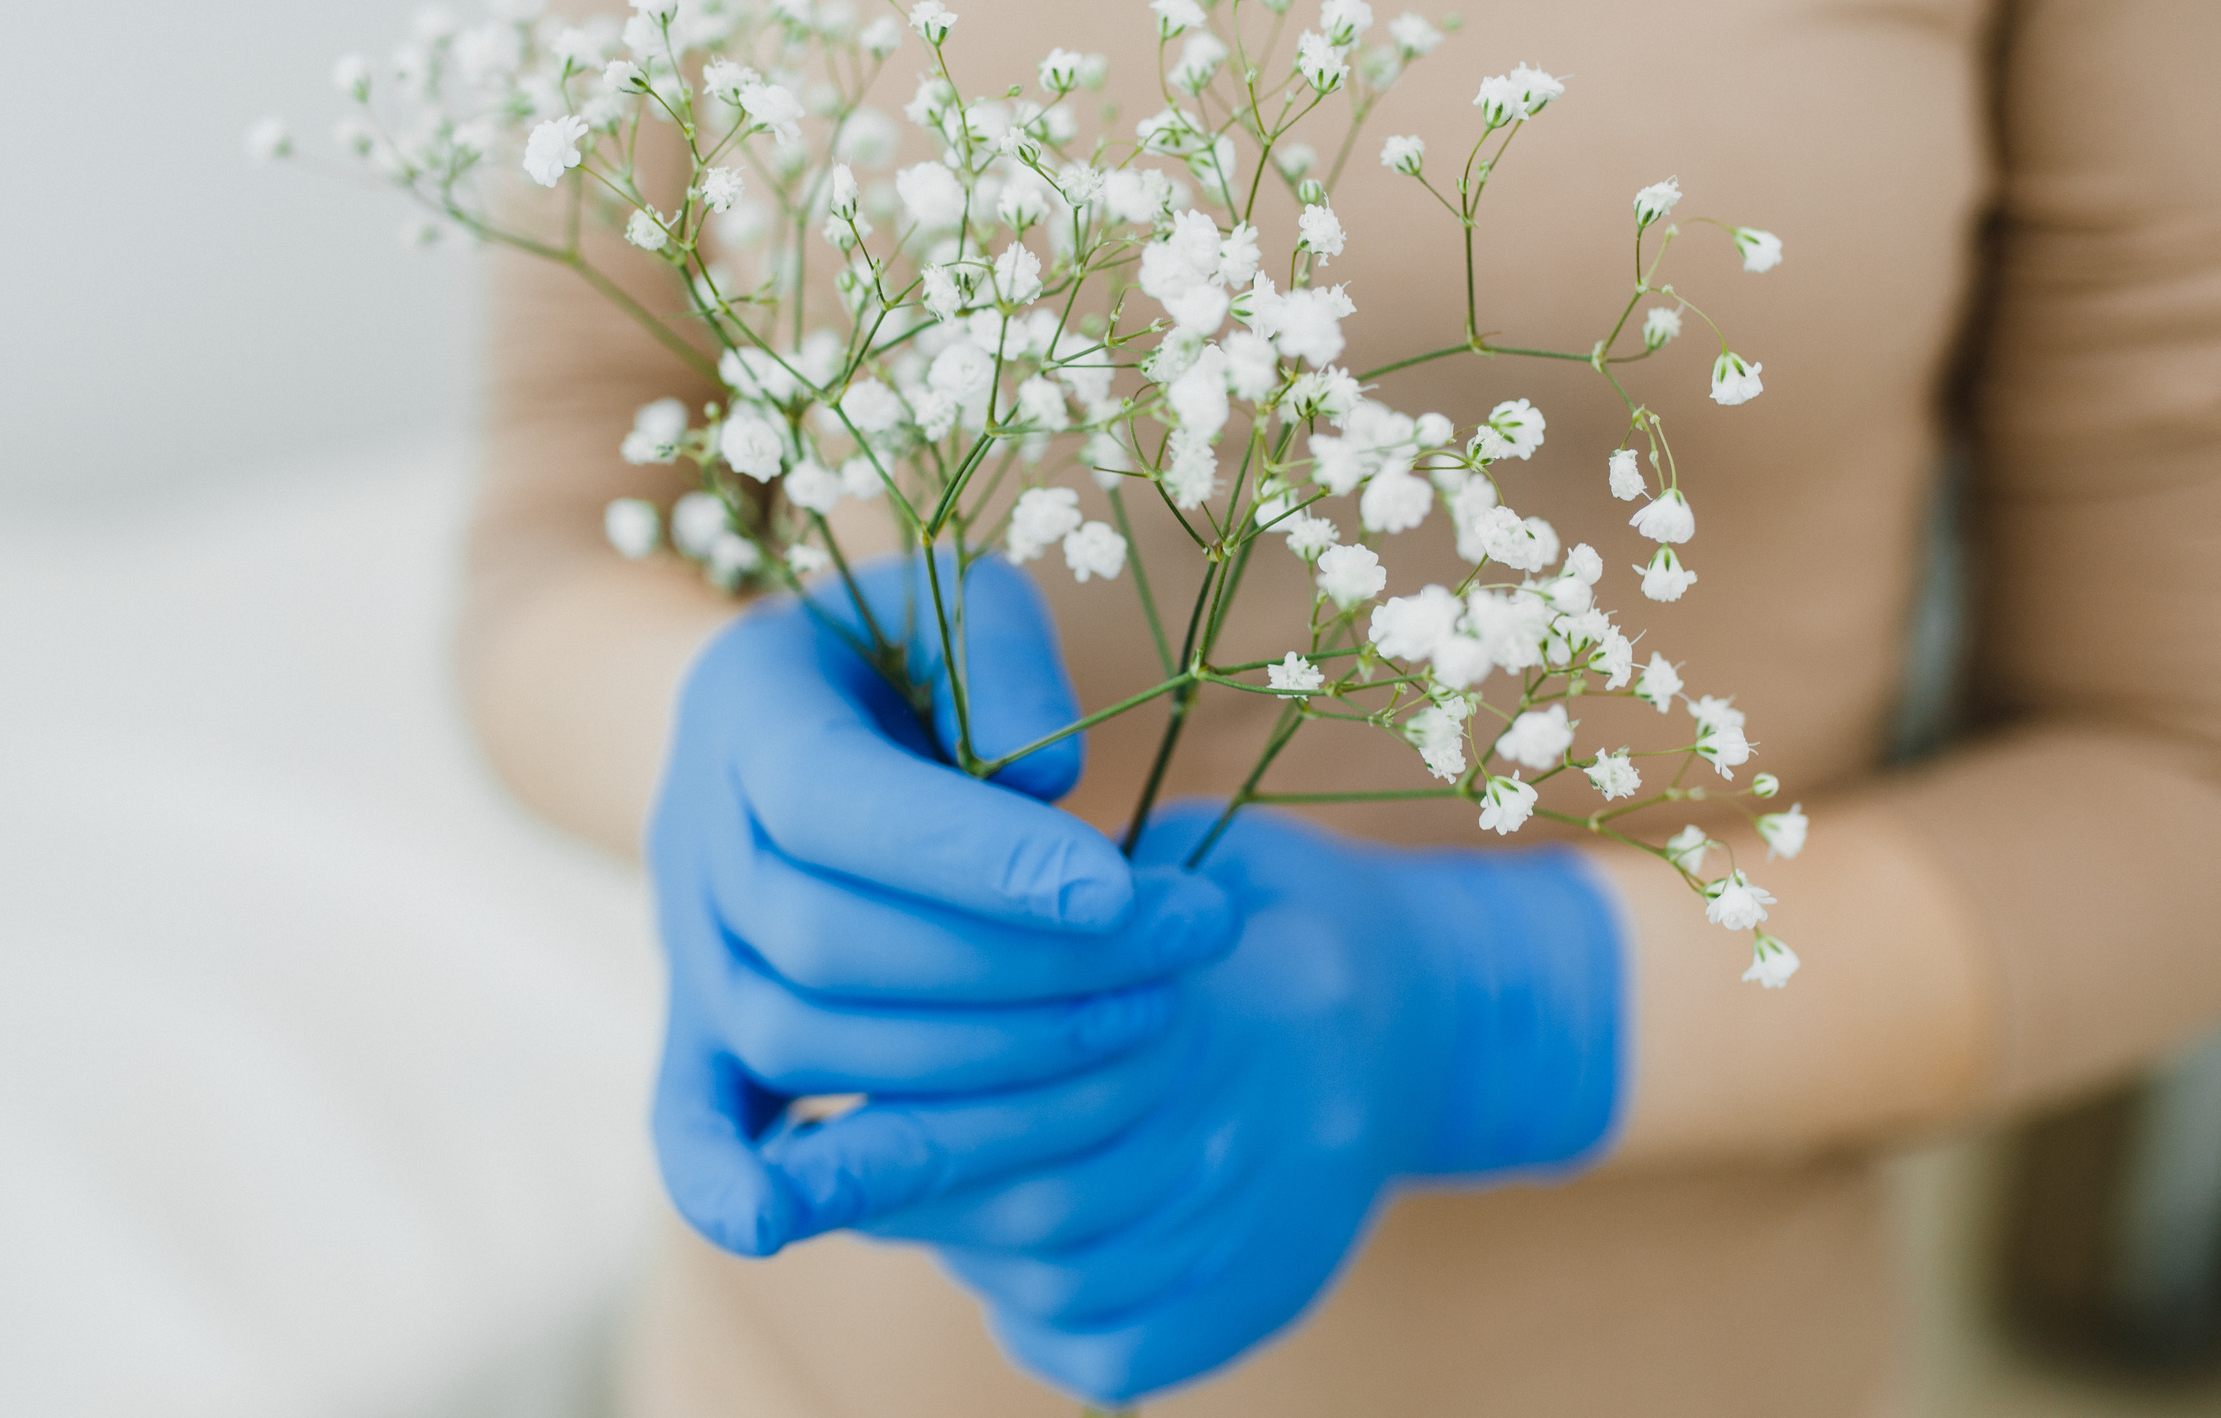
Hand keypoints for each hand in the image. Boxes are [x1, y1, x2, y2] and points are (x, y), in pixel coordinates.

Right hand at [648, 558, 1241, 1257]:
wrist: (802, 711)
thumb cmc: (910, 652)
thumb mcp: (957, 600)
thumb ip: (998, 659)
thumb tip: (1046, 780)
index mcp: (743, 701)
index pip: (834, 800)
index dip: (971, 857)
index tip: (1118, 891)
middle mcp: (691, 827)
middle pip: (828, 937)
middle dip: (1022, 962)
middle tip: (1187, 943)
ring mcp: (686, 940)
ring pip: (800, 1034)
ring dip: (977, 1055)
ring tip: (1146, 1018)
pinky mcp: (701, 1026)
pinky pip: (686, 1119)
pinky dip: (721, 1180)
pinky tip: (781, 1226)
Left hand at [824, 800, 1625, 1403]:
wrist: (1423, 1015)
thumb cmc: (1254, 919)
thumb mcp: (1173, 873)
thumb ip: (1058, 928)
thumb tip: (891, 955)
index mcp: (1203, 1013)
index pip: (1016, 1074)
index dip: (900, 1095)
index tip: (798, 1108)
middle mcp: (1231, 1136)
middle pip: (1018, 1188)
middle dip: (897, 1178)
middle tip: (798, 1165)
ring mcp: (1244, 1234)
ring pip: (1045, 1271)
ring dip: (953, 1233)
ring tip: (909, 1181)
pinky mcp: (1246, 1306)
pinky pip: (1099, 1347)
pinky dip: (1029, 1310)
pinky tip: (1006, 1253)